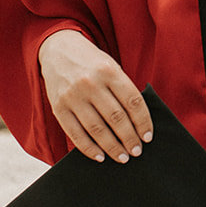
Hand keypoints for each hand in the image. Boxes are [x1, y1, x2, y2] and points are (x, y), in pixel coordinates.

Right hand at [37, 29, 152, 162]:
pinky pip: (75, 133)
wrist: (57, 49)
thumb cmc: (91, 62)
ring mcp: (73, 96)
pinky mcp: (58, 107)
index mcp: (109, 71)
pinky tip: (100, 156)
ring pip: (97, 129)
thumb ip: (122, 89)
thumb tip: (137, 123)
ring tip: (123, 157)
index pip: (132, 101)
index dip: (143, 122)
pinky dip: (89, 148)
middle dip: (129, 138)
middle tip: (137, 151)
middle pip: (116, 118)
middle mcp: (91, 83)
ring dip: (112, 147)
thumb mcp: (110, 66)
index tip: (148, 137)